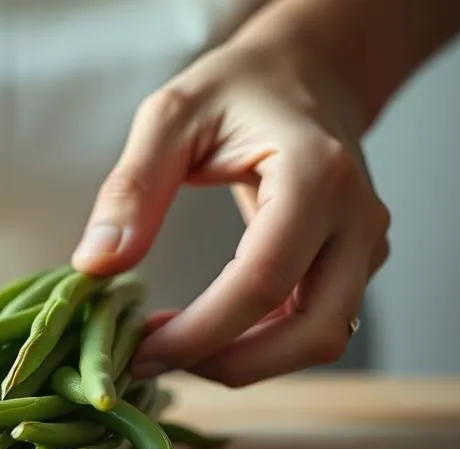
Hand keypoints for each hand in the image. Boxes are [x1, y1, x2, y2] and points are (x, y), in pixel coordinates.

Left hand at [71, 36, 389, 386]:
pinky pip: (314, 326)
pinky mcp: (354, 264)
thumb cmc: (237, 90)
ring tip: (173, 345)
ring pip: (321, 340)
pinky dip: (260, 345)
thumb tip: (96, 266)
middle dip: (230, 365)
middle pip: (313, 331)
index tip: (141, 349)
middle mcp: (356, 217)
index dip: (200, 332)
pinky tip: (206, 332)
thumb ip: (131, 190)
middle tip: (154, 360)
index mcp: (316, 175)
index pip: (263, 280)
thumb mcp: (170, 117)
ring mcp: (364, 245)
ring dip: (246, 362)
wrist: (307, 73)